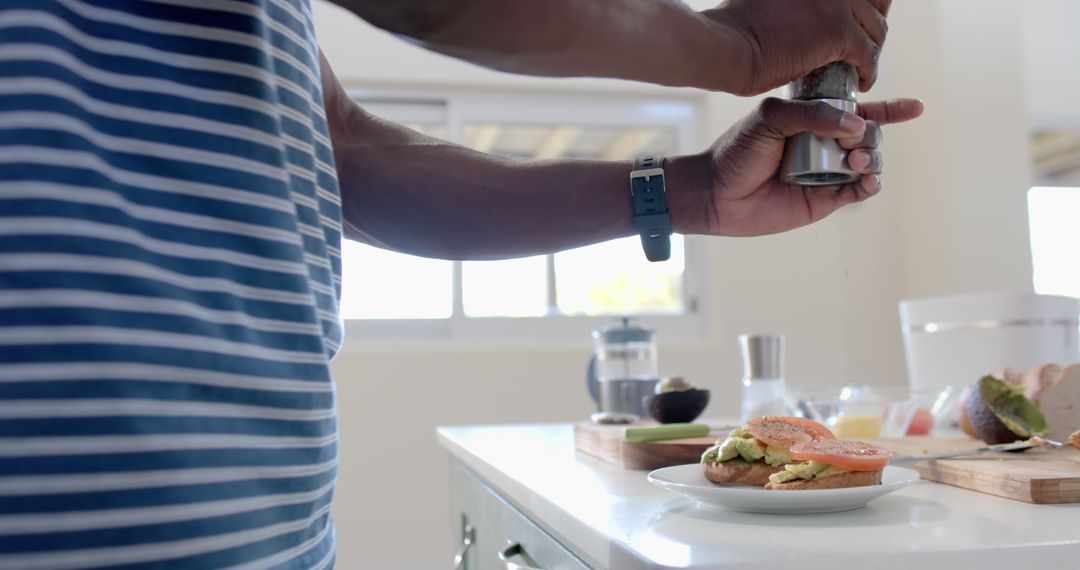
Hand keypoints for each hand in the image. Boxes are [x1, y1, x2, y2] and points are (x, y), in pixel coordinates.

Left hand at [669, 97, 923, 236]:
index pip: (857, 111)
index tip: (915, 108)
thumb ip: (812, 114)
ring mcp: (826, 173)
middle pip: (869, 136)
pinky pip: (858, 192)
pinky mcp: (824, 200)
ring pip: (868, 163)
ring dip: (871, 159)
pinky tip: (868, 180)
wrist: (717, 193)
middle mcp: (824, 145)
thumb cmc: (738, 151)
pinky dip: (870, 185)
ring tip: (854, 162)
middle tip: (853, 143)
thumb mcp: (771, 118)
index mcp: (814, 121)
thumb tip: (856, 124)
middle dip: (872, 136)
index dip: (888, 110)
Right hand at [703, 0, 890, 94]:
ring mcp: (838, 3)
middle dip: (871, 27)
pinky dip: (868, 71)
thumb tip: (802, 11)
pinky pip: (869, 54)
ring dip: (871, 51)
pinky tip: (860, 83)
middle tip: (862, 50)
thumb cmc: (732, 29)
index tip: (858, 23)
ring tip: (860, 69)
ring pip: (876, 29)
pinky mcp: (840, 32)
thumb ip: (794, 1)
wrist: (726, 48)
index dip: (864, 6)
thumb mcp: (768, 1)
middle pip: (874, 4)